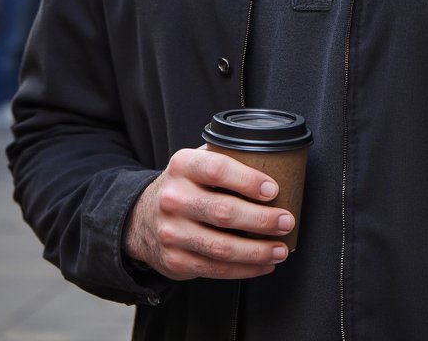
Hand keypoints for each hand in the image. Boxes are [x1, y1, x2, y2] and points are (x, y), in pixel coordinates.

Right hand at [123, 146, 294, 280]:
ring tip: (281, 249)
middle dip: (262, 220)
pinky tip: (264, 263)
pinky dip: (245, 269)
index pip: (218, 169)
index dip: (248, 180)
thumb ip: (225, 158)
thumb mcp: (196, 162)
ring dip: (257, 251)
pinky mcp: (176, 261)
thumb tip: (275, 162)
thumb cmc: (184, 186)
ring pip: (222, 247)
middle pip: (223, 212)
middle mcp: (174, 198)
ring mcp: (172, 232)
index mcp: (183, 166)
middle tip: (286, 221)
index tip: (273, 190)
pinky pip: (216, 269)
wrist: (141, 218)